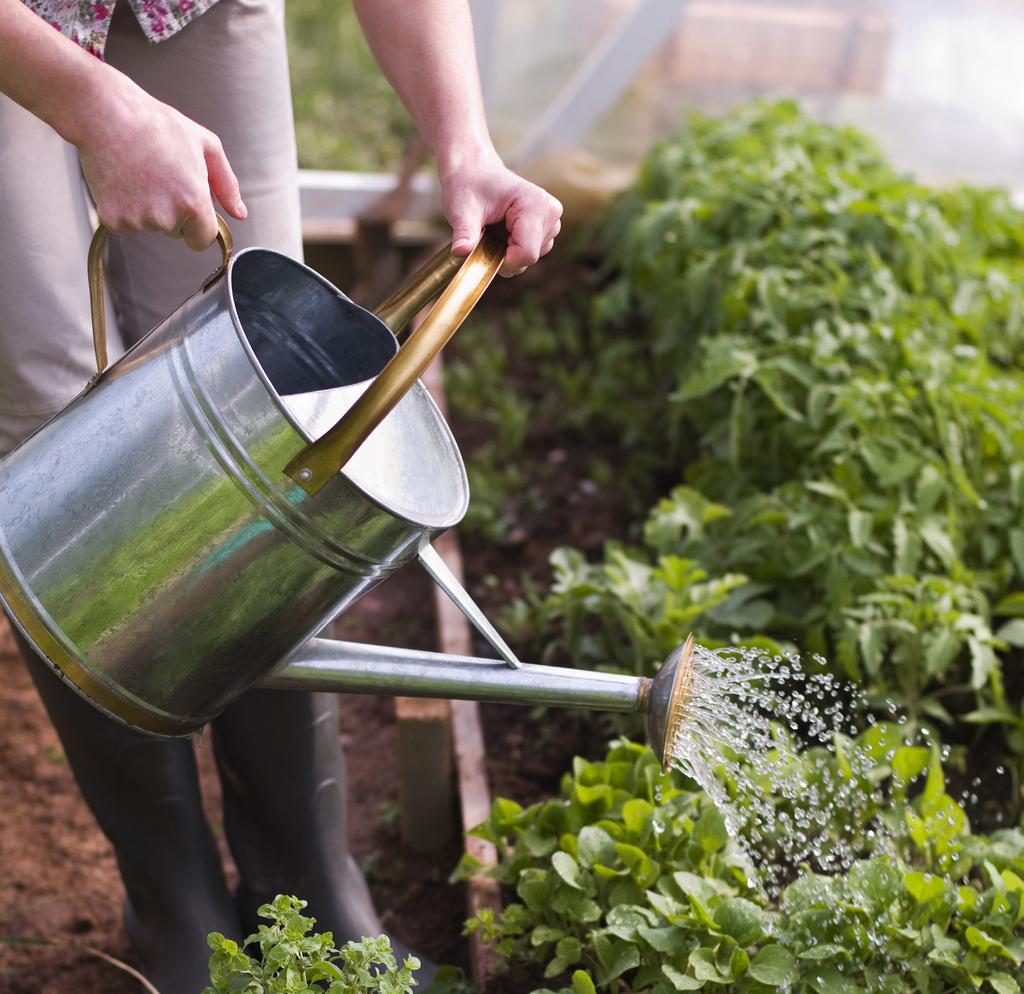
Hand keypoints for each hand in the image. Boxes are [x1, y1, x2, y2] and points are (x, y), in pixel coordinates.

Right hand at [74, 67, 245, 249]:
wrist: (105, 113)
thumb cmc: (157, 125)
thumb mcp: (206, 146)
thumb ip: (227, 185)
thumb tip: (240, 214)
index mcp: (194, 203)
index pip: (203, 240)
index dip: (198, 224)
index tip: (189, 207)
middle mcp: (167, 217)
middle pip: (177, 232)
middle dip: (173, 212)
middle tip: (160, 176)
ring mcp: (138, 220)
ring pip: (151, 228)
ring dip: (148, 209)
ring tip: (140, 173)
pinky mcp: (113, 219)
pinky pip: (127, 225)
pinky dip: (125, 208)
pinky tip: (123, 181)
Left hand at [440, 151, 561, 276]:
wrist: (475, 172)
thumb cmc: (468, 185)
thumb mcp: (462, 210)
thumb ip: (465, 233)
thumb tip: (460, 252)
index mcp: (535, 204)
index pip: (527, 253)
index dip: (502, 261)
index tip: (481, 250)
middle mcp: (550, 213)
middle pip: (529, 257)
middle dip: (503, 255)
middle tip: (484, 234)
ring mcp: (551, 222)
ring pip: (529, 258)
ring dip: (506, 253)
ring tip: (493, 229)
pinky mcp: (547, 229)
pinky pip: (529, 254)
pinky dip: (511, 250)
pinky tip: (500, 232)